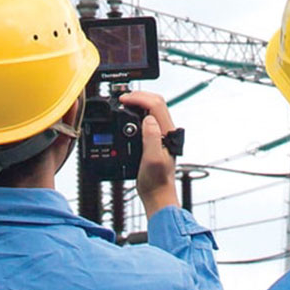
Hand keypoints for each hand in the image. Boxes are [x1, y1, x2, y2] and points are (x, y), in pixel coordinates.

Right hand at [119, 91, 179, 217]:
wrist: (157, 193)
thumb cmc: (156, 180)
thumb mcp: (152, 159)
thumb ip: (151, 138)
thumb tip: (148, 119)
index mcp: (167, 133)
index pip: (156, 104)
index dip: (139, 98)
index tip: (123, 100)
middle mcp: (166, 131)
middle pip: (156, 102)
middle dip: (139, 96)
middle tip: (122, 98)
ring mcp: (161, 135)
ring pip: (152, 110)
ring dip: (138, 103)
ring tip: (124, 103)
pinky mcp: (155, 140)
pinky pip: (147, 119)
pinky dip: (137, 113)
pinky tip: (128, 116)